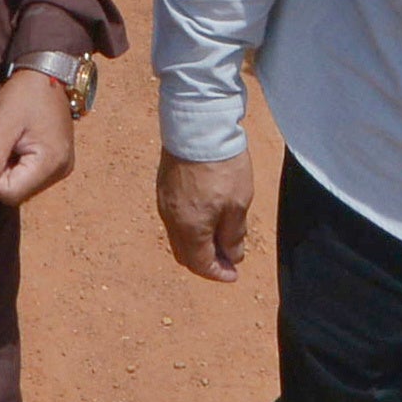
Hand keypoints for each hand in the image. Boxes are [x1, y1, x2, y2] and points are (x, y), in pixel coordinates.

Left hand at [0, 70, 77, 207]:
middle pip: (18, 192)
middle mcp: (62, 171)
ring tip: (12, 140)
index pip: (10, 193)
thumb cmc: (25, 94)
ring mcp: (62, 167)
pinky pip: (31, 176)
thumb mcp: (2, 123)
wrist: (47, 73)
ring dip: (9, 168)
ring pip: (23, 185)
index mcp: (51, 163)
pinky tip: (19, 143)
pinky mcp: (59, 161)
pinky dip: (19, 164)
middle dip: (2, 173)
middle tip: (3, 141)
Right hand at [154, 148, 255, 282]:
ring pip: (179, 237)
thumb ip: (234, 235)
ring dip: (198, 244)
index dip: (218, 273)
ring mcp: (164, 203)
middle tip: (228, 258)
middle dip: (206, 262)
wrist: (199, 127)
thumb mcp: (238, 204)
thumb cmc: (222, 166)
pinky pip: (174, 219)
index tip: (234, 274)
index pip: (200, 264)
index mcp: (190, 228)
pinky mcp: (164, 188)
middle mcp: (171, 220)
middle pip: (185, 255)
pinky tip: (207, 217)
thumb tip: (232, 256)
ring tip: (220, 236)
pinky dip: (190, 227)